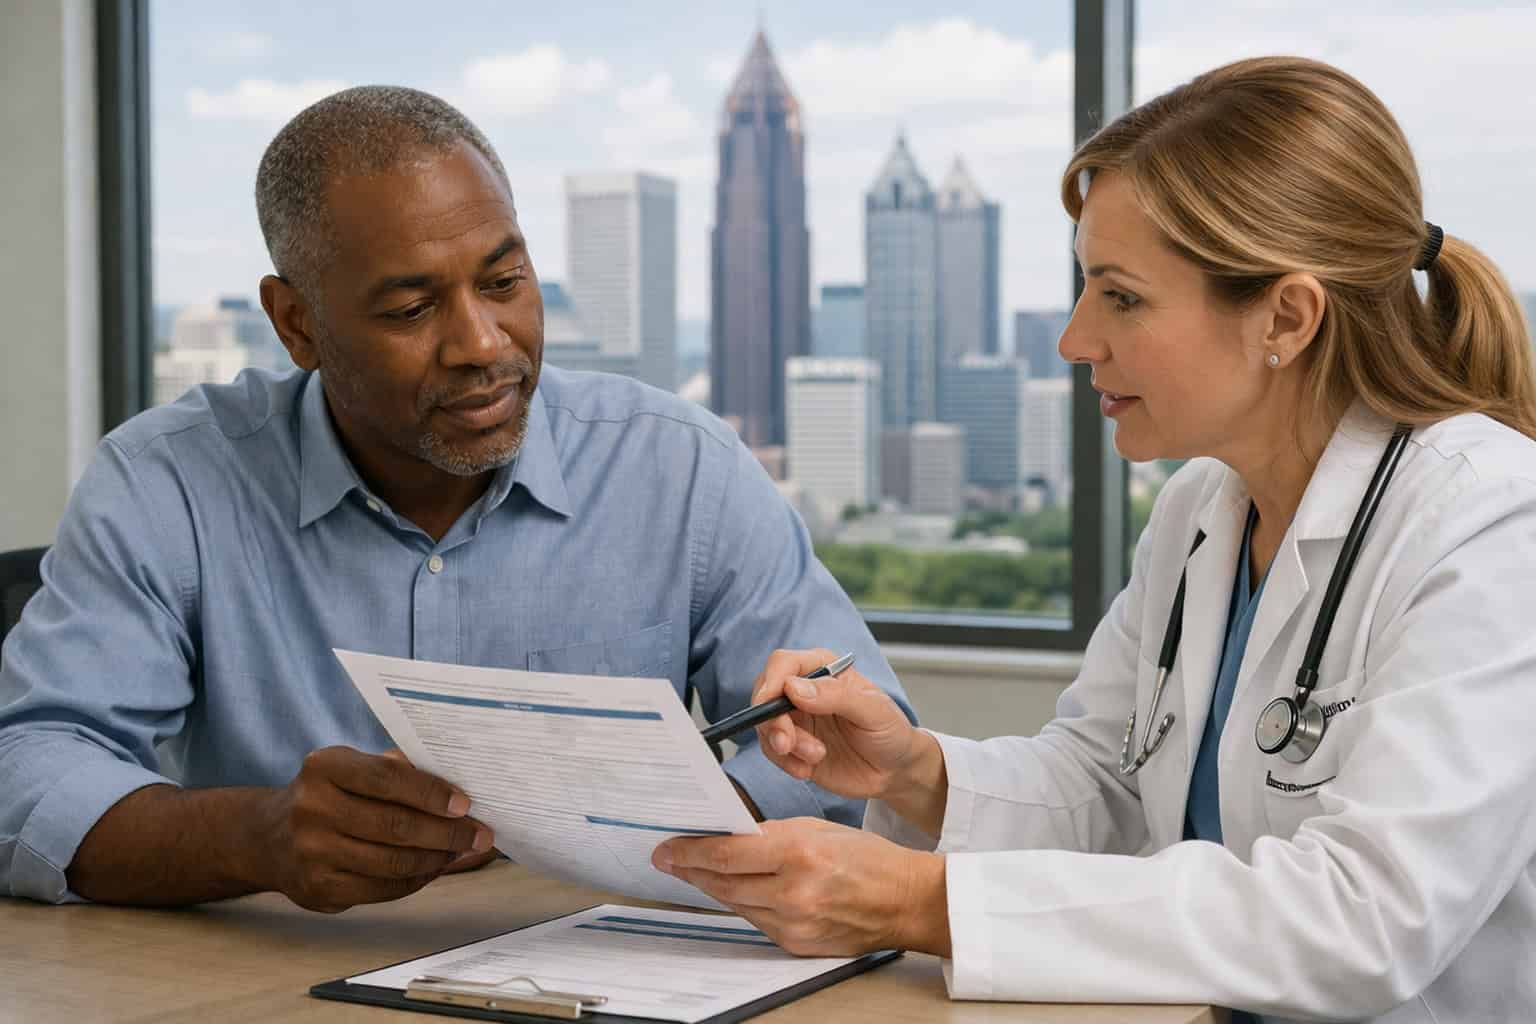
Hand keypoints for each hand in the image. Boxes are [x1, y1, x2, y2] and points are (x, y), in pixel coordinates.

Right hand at [253, 746, 493, 911]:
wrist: (270, 838)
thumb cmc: (333, 795)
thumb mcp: (355, 768)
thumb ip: (400, 772)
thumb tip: (460, 795)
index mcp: (325, 767)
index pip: (387, 779)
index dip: (431, 793)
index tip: (465, 805)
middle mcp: (312, 808)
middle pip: (394, 826)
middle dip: (446, 833)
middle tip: (479, 835)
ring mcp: (311, 852)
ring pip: (392, 863)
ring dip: (436, 860)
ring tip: (461, 852)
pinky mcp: (317, 889)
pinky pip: (381, 890)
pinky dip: (415, 881)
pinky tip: (434, 869)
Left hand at [651, 819, 950, 957]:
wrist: (905, 901)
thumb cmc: (867, 858)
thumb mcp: (817, 829)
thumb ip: (771, 834)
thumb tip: (729, 836)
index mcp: (798, 853)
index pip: (726, 854)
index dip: (690, 852)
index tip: (667, 849)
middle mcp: (792, 892)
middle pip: (723, 883)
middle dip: (691, 870)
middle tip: (669, 859)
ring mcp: (794, 923)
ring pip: (735, 904)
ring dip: (712, 887)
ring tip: (695, 872)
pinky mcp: (796, 944)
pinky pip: (756, 921)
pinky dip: (742, 904)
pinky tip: (733, 891)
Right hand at [751, 649, 923, 799]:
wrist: (894, 771)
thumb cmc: (890, 731)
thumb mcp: (873, 710)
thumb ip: (836, 696)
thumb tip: (794, 688)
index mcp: (823, 669)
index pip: (783, 664)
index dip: (771, 682)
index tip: (769, 703)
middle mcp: (804, 691)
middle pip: (765, 694)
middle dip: (772, 721)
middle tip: (787, 744)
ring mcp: (797, 720)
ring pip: (766, 725)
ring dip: (784, 746)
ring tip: (816, 757)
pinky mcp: (793, 747)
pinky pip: (772, 752)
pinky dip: (786, 763)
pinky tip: (808, 769)